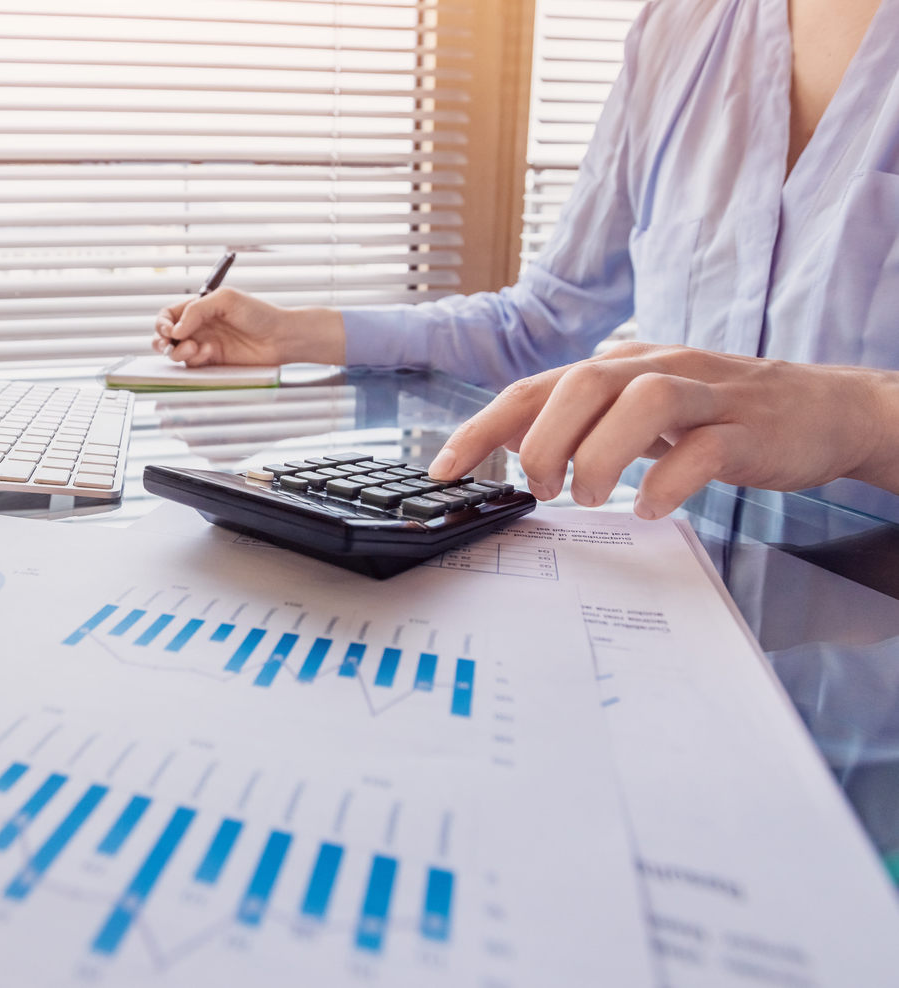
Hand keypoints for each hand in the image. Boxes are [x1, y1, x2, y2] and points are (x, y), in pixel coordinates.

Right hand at [152, 287, 345, 366]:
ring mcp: (206, 345)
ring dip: (179, 351)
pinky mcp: (214, 363)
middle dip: (161, 340)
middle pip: (167, 336)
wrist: (281, 337)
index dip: (163, 322)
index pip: (169, 315)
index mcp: (200, 308)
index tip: (168, 329)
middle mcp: (200, 327)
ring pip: (178, 352)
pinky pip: (194, 365)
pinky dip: (196, 359)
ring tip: (194, 347)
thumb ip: (196, 310)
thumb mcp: (225, 300)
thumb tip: (175, 330)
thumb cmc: (258, 313)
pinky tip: (210, 352)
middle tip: (167, 344)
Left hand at [427, 342, 898, 519]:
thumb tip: (520, 454)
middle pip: (581, 385)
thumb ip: (586, 423)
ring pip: (642, 402)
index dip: (482, 428)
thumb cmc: (717, 414)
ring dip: (599, 456)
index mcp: (619, 368)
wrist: (822, 408)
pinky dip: (667, 480)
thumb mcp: (640, 411)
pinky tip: (648, 507)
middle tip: (540, 488)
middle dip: (543, 442)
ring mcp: (707, 395)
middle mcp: (656, 369)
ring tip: (588, 497)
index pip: (535, 388)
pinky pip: (704, 450)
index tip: (442, 471)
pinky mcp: (749, 430)